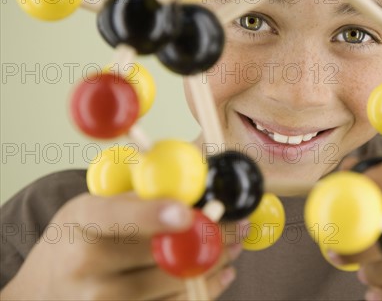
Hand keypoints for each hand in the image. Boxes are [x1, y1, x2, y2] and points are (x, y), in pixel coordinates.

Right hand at [0, 193, 244, 299]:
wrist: (46, 291)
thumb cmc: (79, 239)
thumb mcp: (96, 207)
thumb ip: (141, 198)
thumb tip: (199, 186)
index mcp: (81, 224)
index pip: (117, 217)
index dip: (153, 215)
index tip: (188, 212)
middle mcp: (86, 268)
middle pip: (161, 255)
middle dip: (211, 237)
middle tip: (240, 225)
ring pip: (176, 284)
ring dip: (216, 264)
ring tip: (235, 246)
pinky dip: (205, 290)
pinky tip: (220, 274)